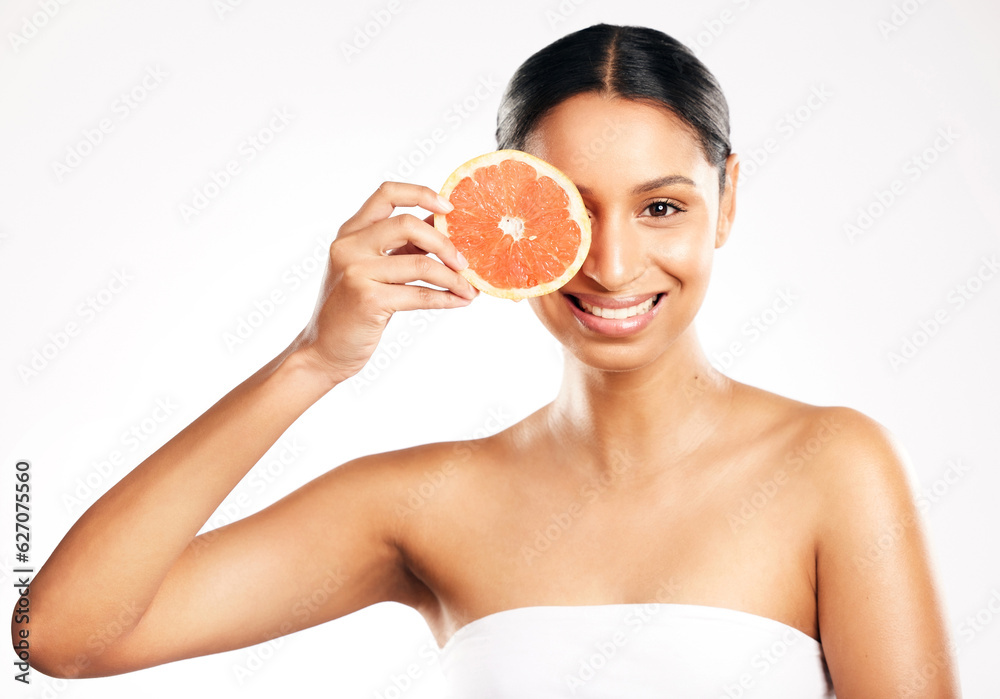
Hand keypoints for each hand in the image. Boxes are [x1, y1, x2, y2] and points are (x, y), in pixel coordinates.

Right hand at [293, 181, 477, 384]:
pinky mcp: (368, 300)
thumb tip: (444, 229)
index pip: (387, 193)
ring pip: (421, 264)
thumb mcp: (371, 269)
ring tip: (469, 288)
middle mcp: (349, 246)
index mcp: (350, 232)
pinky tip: (460, 301)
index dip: (422, 194)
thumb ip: (400, 247)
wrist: (323, 351)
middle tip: (465, 262)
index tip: (449, 208)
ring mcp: (356, 272)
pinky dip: (446, 298)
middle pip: (408, 224)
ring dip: (453, 278)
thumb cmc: (354, 310)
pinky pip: (420, 294)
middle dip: (446, 243)